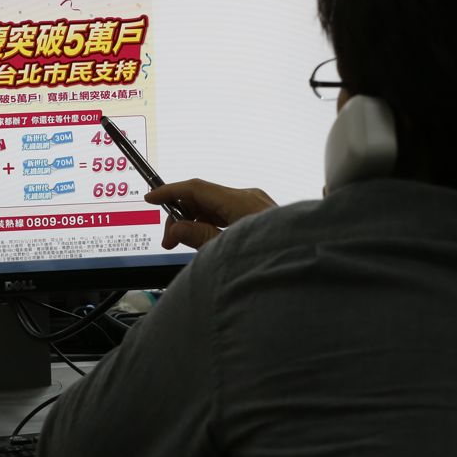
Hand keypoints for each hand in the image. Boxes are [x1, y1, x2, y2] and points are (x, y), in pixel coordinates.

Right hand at [146, 179, 275, 249]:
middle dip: (181, 214)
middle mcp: (250, 197)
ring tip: (185, 243)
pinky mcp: (261, 215)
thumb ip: (197, 237)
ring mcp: (257, 205)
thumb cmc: (271, 259)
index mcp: (241, 201)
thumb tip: (174, 228)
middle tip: (169, 239)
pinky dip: (211, 223)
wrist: (305, 268)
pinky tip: (204, 239)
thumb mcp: (225, 250)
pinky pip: (229, 213)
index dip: (170, 191)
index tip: (151, 197)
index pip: (197, 188)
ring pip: (216, 206)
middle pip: (205, 196)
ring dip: (196, 220)